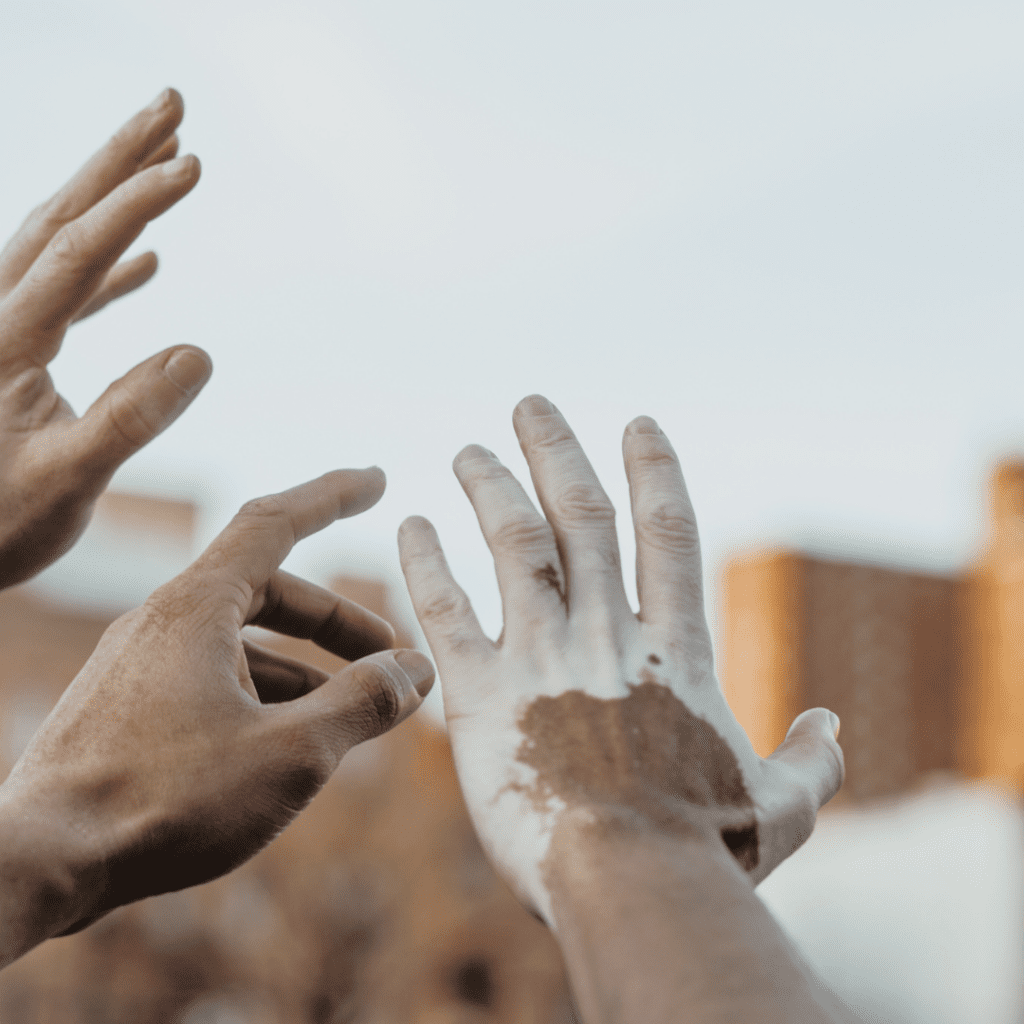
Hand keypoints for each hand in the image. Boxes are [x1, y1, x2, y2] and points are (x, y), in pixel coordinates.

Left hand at [0, 88, 209, 588]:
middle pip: (60, 215)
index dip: (136, 202)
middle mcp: (0, 319)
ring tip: (168, 161)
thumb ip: (128, 419)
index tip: (194, 162)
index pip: (79, 249)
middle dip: (118, 157)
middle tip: (172, 104)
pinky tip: (150, 265)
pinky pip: (67, 292)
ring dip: (113, 197)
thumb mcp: (66, 483)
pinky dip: (109, 267)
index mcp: (8, 340)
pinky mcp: (19, 357)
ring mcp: (8, 334)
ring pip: (60, 242)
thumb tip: (198, 352)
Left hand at [0, 469, 434, 960]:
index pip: (274, 522)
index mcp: (195, 608)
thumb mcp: (290, 752)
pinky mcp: (127, 711)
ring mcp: (139, 667)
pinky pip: (211, 682)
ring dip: (304, 669)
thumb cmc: (163, 802)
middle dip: (336, 621)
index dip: (332, 496)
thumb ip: (363, 703)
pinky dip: (262, 697)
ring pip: (240, 645)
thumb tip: (418, 670)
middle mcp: (162, 624)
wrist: (36, 866)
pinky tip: (287, 745)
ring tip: (352, 712)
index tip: (378, 481)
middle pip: (268, 592)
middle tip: (390, 657)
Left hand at [399, 396, 843, 924]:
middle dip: (556, 451)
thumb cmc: (708, 850)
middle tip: (530, 404)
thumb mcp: (782, 806)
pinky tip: (410, 525)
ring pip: (513, 544)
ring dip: (490, 487)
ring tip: (469, 451)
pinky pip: (446, 612)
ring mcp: (541, 656)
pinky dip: (425, 564)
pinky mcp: (480, 696)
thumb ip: (812, 759)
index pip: (667, 531)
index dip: (653, 470)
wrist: (631, 885)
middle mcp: (607, 632)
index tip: (638, 423)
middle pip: (579, 514)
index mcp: (678, 647)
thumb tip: (834, 726)